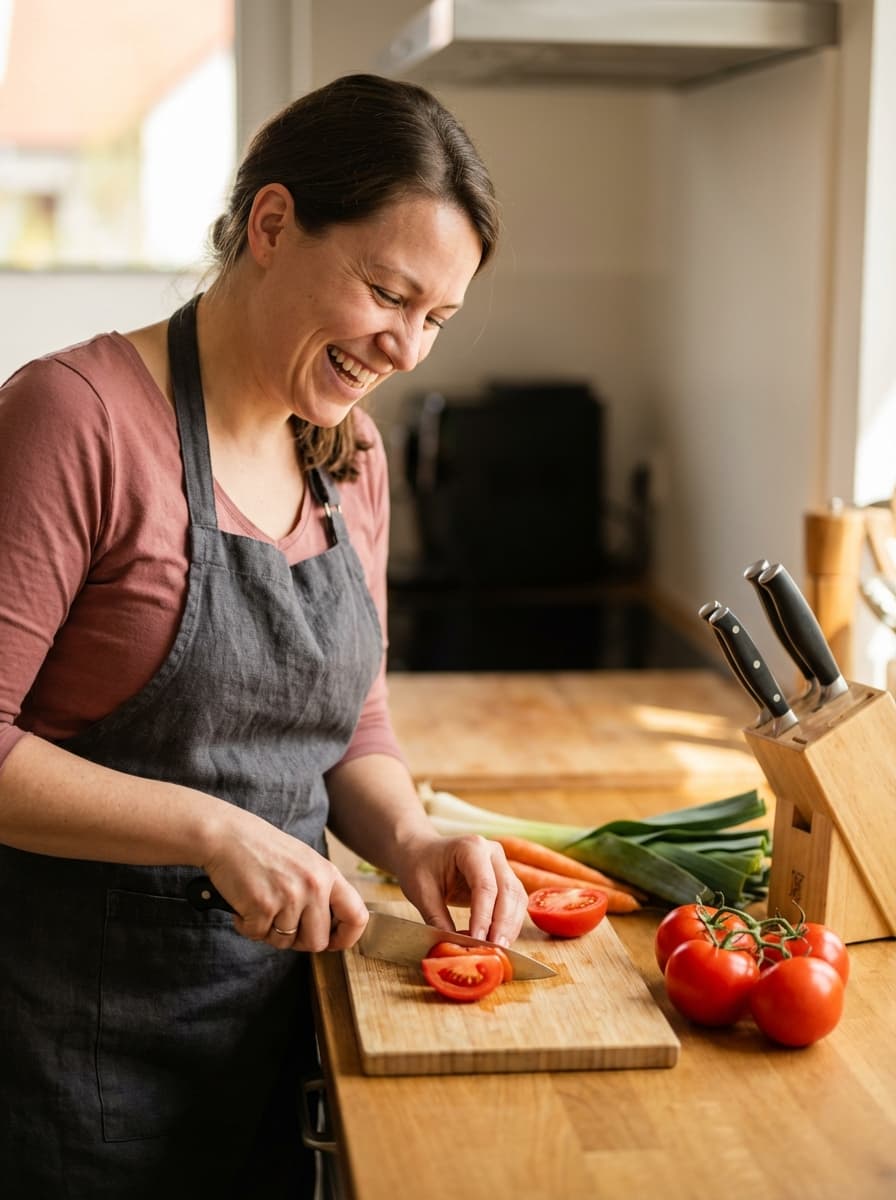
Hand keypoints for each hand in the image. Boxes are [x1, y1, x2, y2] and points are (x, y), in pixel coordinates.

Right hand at [201, 810, 368, 952]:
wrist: (226, 835)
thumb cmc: (262, 849)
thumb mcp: (304, 862)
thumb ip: (320, 890)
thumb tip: (329, 929)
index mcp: (328, 874)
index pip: (357, 916)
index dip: (346, 937)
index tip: (333, 943)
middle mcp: (314, 886)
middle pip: (317, 941)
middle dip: (297, 941)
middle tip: (280, 923)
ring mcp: (289, 896)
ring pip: (285, 942)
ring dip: (268, 931)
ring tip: (259, 904)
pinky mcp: (263, 906)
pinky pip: (258, 935)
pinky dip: (247, 925)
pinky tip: (243, 903)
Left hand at [392, 833, 527, 946]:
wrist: (420, 852)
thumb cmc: (419, 867)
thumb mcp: (422, 892)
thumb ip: (438, 919)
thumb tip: (454, 947)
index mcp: (471, 847)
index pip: (484, 885)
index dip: (483, 916)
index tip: (478, 940)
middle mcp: (492, 852)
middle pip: (507, 890)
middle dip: (502, 924)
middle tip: (494, 949)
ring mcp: (501, 863)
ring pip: (516, 897)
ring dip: (510, 926)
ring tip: (498, 949)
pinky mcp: (504, 878)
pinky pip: (515, 901)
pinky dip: (510, 923)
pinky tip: (500, 940)